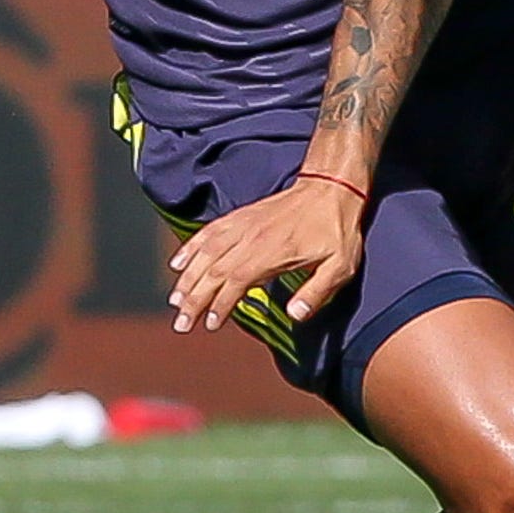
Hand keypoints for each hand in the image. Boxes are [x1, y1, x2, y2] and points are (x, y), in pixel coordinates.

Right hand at [169, 176, 365, 333]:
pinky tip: (178, 263)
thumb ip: (316, 292)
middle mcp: (251, 238)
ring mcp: (242, 225)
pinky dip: (190, 247)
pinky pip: (208, 232)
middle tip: (182, 325)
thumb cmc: (336, 230)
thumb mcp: (339, 265)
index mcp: (272, 252)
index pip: (236, 281)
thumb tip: (294, 315)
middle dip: (194, 299)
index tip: (211, 324)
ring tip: (174, 301)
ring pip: (205, 252)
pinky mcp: (241, 216)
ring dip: (187, 277)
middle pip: (213, 271)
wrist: (330, 187)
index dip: (221, 304)